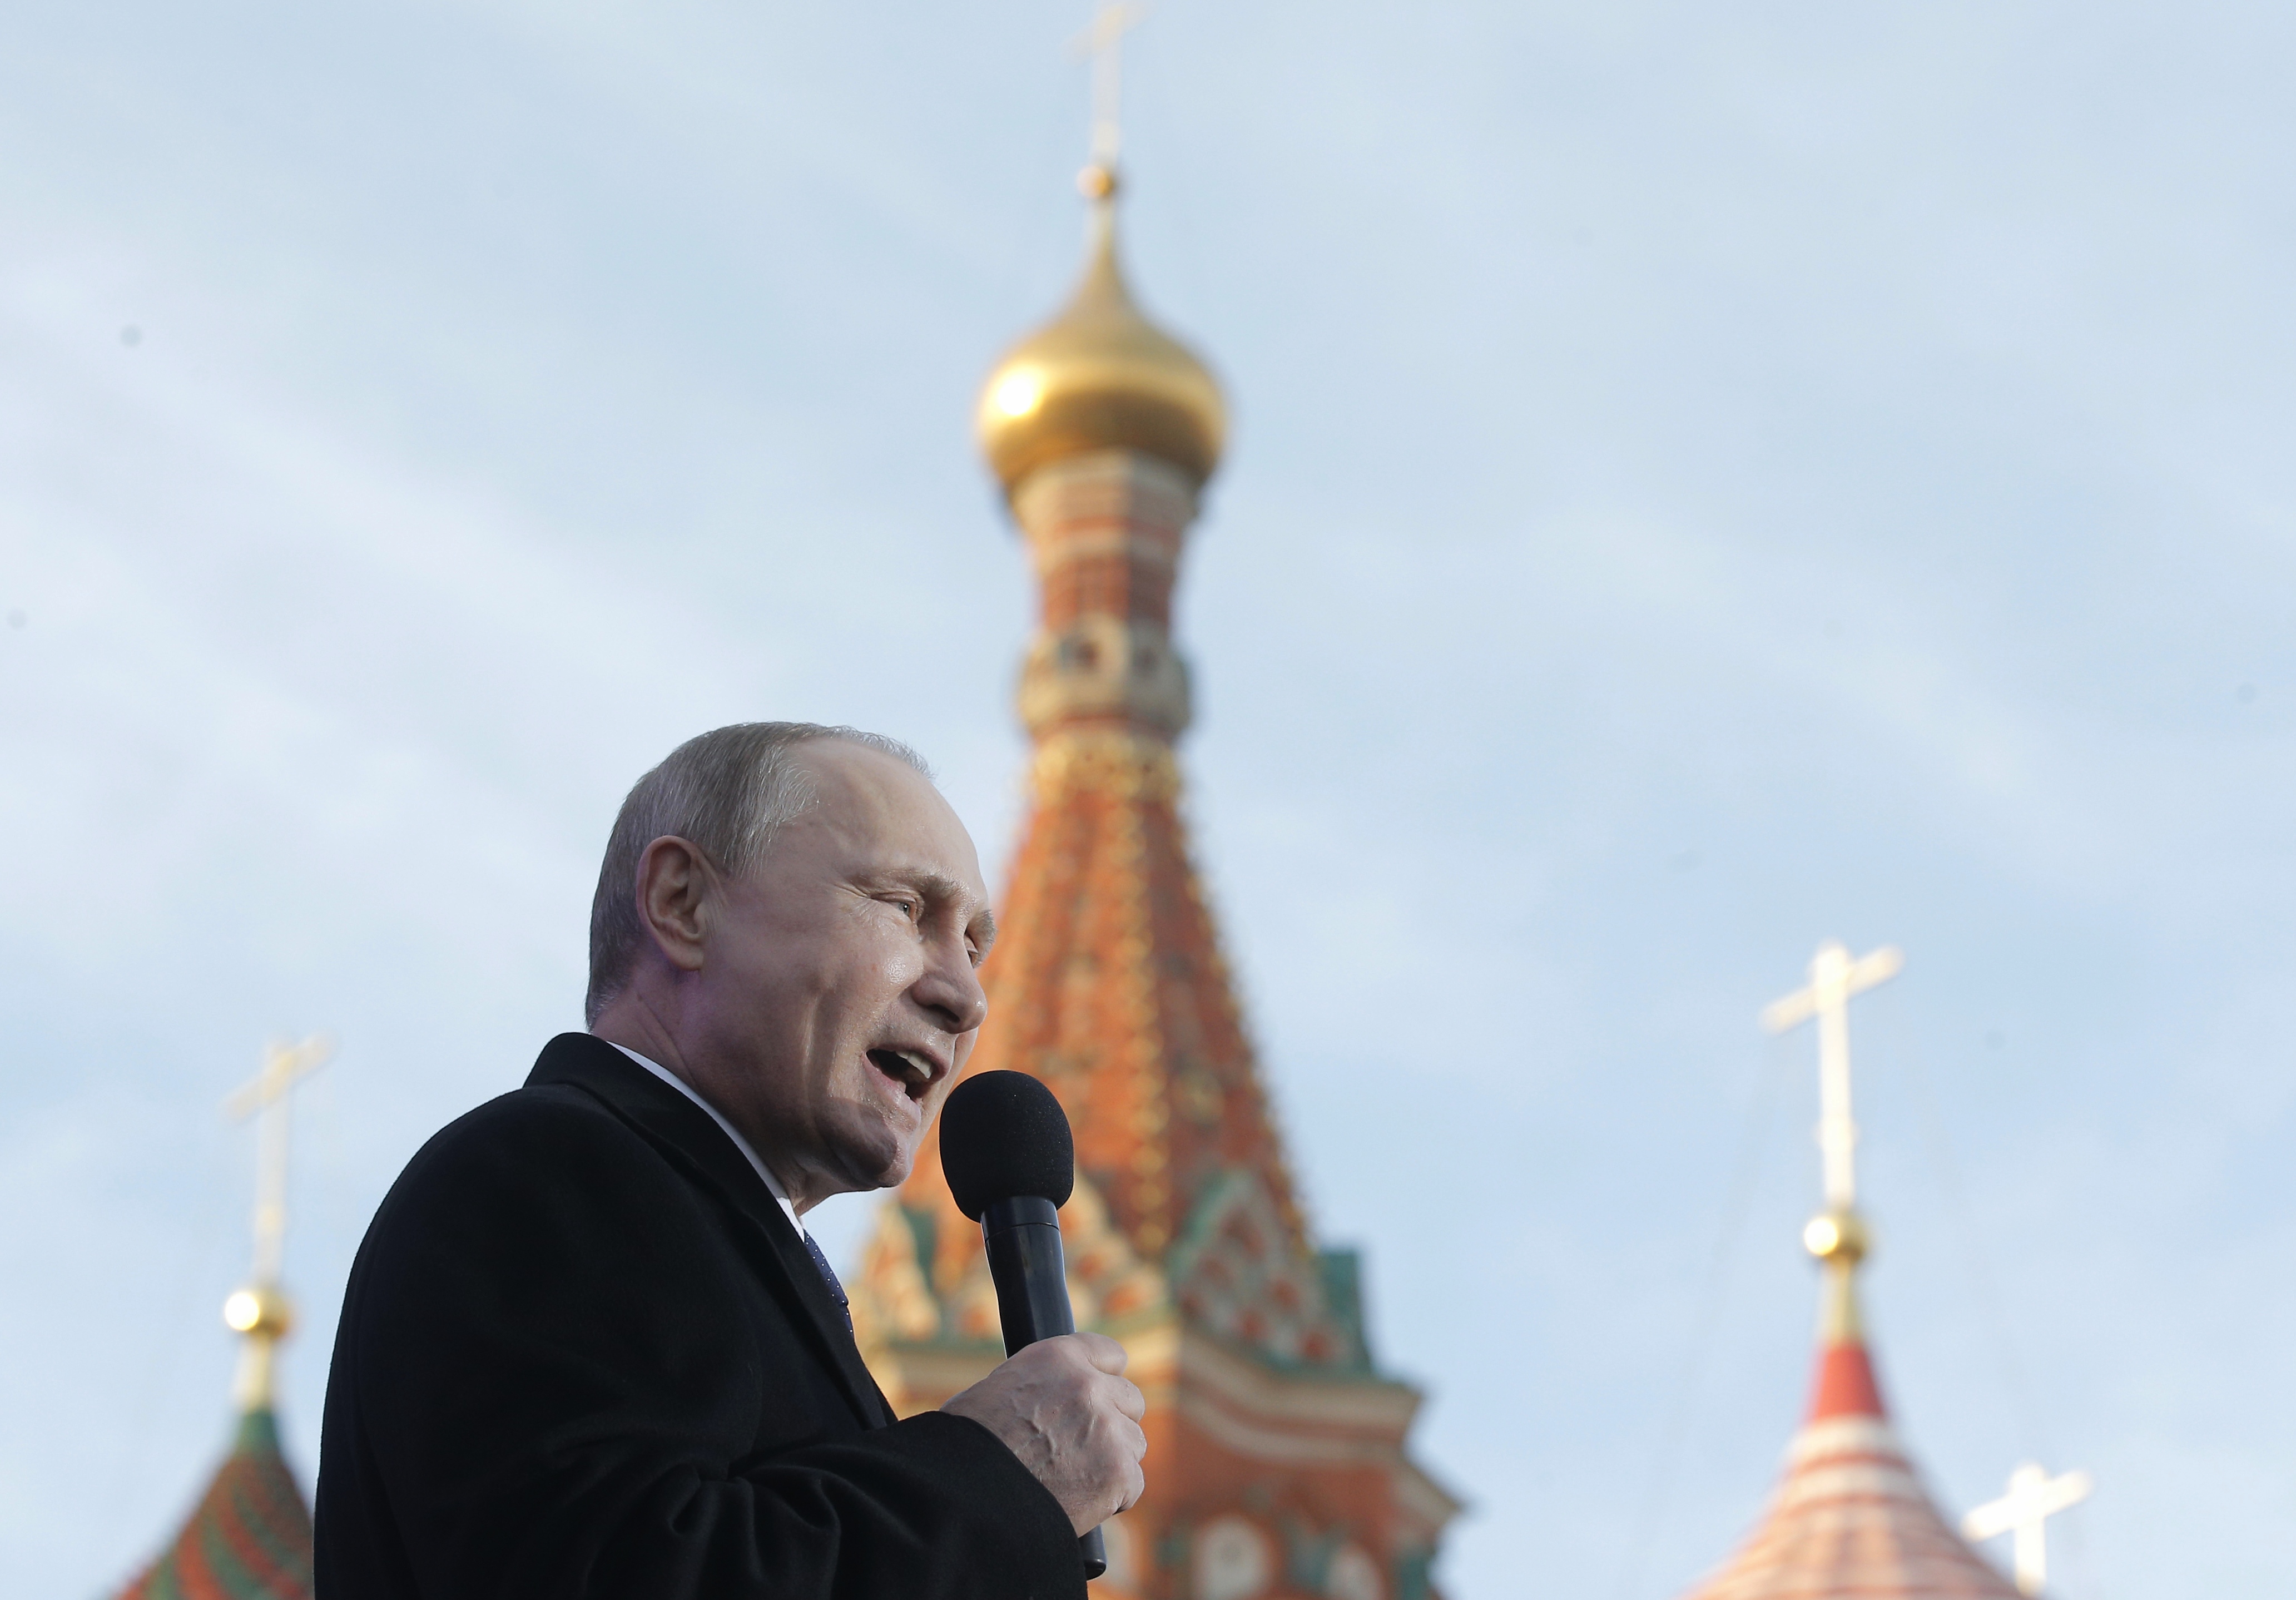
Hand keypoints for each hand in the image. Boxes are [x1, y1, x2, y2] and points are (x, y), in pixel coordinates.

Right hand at [943, 1332, 1146, 1535]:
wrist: (968, 1497)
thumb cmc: (968, 1447)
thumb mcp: (998, 1390)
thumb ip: (1041, 1383)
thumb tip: (1052, 1394)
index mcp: (1057, 1357)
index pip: (1110, 1355)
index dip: (1104, 1380)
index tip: (1099, 1398)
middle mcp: (1088, 1385)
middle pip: (1130, 1400)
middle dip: (1112, 1422)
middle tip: (1082, 1447)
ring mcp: (1107, 1428)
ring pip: (1134, 1443)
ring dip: (1113, 1460)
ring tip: (1074, 1478)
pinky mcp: (1118, 1472)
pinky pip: (1133, 1483)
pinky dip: (1112, 1497)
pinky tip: (1080, 1501)